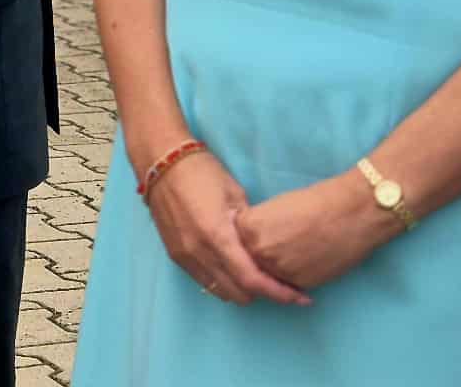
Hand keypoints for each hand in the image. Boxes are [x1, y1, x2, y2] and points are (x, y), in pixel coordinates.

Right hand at [144, 151, 309, 306]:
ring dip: (241, 289)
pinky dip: (222, 281)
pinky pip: (204, 281)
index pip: (253, 280)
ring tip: (255, 274)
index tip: (301, 298)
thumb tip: (265, 248)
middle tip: (279, 281)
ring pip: (220, 292)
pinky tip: (231, 267)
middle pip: (239, 294)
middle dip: (263, 293)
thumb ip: (250, 227)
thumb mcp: (235, 194)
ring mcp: (184, 256)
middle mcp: (199, 253)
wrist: (159, 162)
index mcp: (217, 236)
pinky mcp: (175, 255)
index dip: (279, 293)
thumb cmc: (202, 171)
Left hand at [234, 171, 393, 290]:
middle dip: (258, 258)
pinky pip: (287, 285)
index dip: (248, 239)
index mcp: (248, 227)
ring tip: (293, 255)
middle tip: (278, 249)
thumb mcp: (274, 208)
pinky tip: (305, 263)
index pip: (236, 240)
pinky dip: (292, 279)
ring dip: (274, 271)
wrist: (350, 214)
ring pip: (268, 276)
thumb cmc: (315, 202)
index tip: (260, 236)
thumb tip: (251, 241)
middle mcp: (258, 250)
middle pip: (249, 261)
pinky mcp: (298, 283)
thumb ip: (257, 226)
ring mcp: (278, 270)